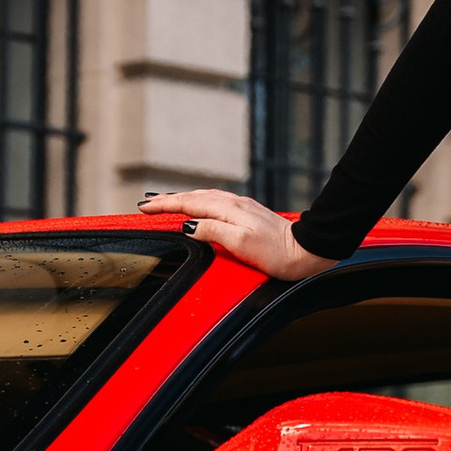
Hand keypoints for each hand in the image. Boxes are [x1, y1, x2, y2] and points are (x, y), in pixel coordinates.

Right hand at [137, 186, 335, 282]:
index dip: (165, 205)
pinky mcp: (248, 214)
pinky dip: (199, 202)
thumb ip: (213, 231)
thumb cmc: (277, 253)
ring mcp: (242, 208)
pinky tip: (199, 206)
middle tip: (146, 203)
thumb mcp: (241, 244)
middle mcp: (234, 204)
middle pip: (194, 197)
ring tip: (165, 202)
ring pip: (204, 197)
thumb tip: (188, 225)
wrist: (306, 250)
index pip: (189, 203)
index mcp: (228, 210)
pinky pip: (215, 203)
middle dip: (168, 200)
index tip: (144, 207)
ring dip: (183, 199)